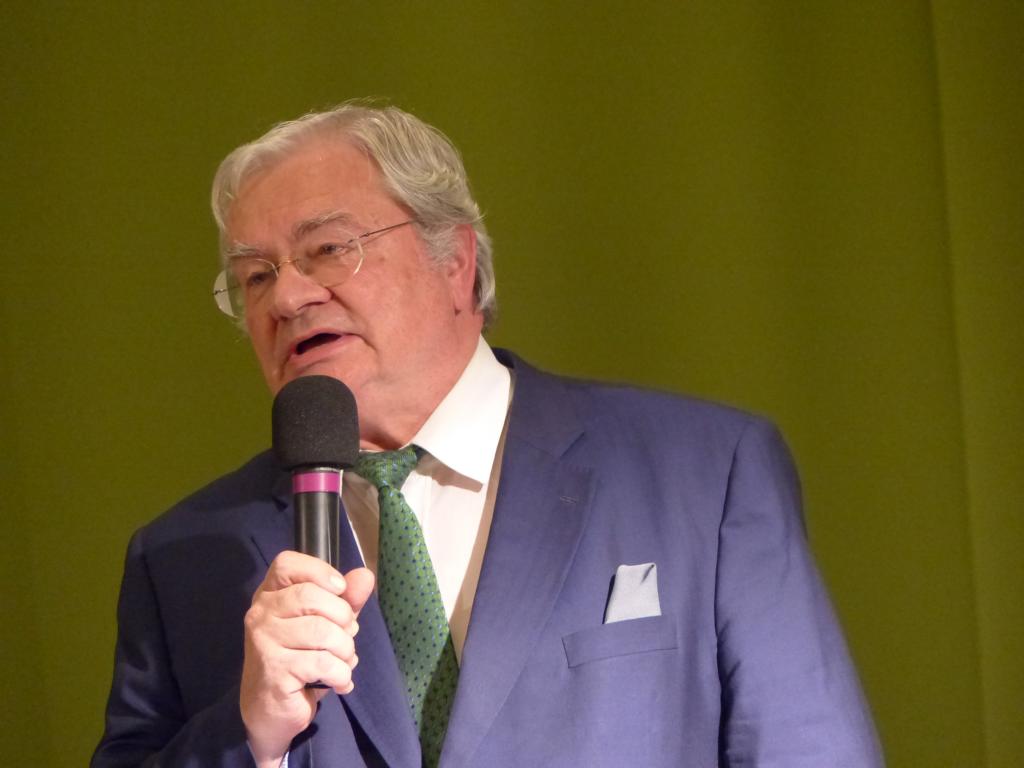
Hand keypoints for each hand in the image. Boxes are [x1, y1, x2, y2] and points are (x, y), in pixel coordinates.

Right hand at [240, 552, 374, 767]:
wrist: (270, 711)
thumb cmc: (299, 659)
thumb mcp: (326, 624)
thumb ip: (346, 600)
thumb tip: (365, 575)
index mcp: (270, 595)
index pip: (286, 563)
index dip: (319, 570)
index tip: (340, 590)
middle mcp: (261, 613)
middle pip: (312, 596)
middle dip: (343, 618)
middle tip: (346, 637)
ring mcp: (263, 642)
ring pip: (322, 631)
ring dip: (346, 650)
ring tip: (344, 662)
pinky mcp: (274, 671)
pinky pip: (323, 663)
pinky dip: (341, 674)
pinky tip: (339, 682)